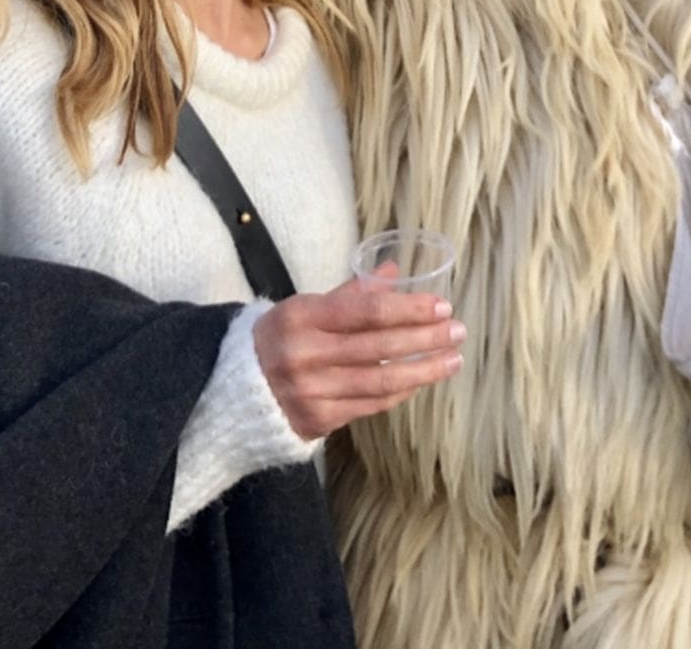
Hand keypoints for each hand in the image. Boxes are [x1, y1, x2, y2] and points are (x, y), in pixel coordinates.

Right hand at [252, 279, 464, 439]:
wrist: (232, 394)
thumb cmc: (278, 341)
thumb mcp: (304, 309)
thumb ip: (350, 294)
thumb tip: (393, 271)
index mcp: (301, 317)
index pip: (365, 311)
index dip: (407, 308)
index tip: (441, 305)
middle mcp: (304, 355)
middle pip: (378, 346)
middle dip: (424, 338)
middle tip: (457, 330)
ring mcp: (311, 391)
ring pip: (380, 380)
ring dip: (423, 370)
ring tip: (453, 359)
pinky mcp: (318, 420)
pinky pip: (371, 404)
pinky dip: (400, 391)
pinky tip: (422, 380)